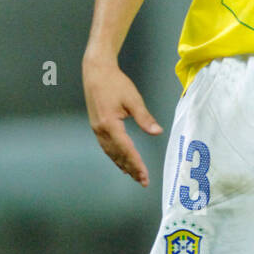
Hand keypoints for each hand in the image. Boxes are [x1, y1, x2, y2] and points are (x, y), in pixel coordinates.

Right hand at [82, 55, 161, 184]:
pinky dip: (115, 156)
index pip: (126, 149)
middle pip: (118, 155)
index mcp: (110, 124)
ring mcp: (97, 129)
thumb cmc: (114, 83)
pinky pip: (106, 147)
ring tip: (133, 176)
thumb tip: (157, 132)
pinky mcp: (96, 126)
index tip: (145, 175)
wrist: (96, 71)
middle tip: (143, 181)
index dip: (136, 163)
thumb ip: (145, 117)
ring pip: (110, 153)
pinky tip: (120, 162)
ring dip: (122, 165)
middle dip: (131, 169)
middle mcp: (101, 130)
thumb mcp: (133, 99)